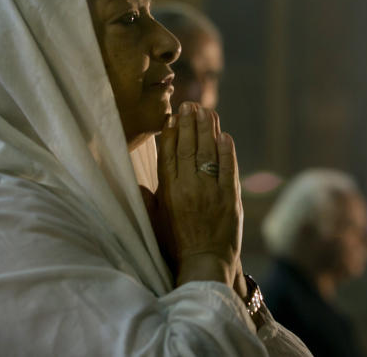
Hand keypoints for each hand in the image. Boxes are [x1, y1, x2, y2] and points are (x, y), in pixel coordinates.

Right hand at [157, 102, 242, 286]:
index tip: (174, 115)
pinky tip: (224, 136)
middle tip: (190, 104)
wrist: (205, 262)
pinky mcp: (230, 197)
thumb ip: (149, 198)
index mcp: (169, 191)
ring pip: (208, 152)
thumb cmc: (177, 243)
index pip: (169, 154)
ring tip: (207, 111)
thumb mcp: (156, 221)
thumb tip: (137, 181)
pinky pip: (228, 168)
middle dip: (190, 123)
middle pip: (189, 147)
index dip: (172, 132)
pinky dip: (227, 150)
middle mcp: (188, 187)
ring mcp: (210, 191)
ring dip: (208, 129)